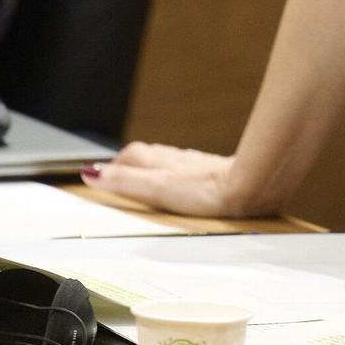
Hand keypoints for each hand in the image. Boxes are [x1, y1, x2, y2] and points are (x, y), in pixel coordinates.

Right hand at [84, 142, 258, 217]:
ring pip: (171, 159)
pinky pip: (193, 168)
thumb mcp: (158, 188)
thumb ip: (127, 182)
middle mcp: (180, 160)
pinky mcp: (219, 173)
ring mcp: (200, 165)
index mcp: (162, 164)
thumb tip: (93, 174)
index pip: (131, 156)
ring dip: (156, 164)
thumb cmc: (207, 189)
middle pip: (149, 154)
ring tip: (149, 173)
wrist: (251, 186)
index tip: (99, 172)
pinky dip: (181, 171)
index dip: (114, 164)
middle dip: (131, 161)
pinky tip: (190, 180)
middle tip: (119, 170)